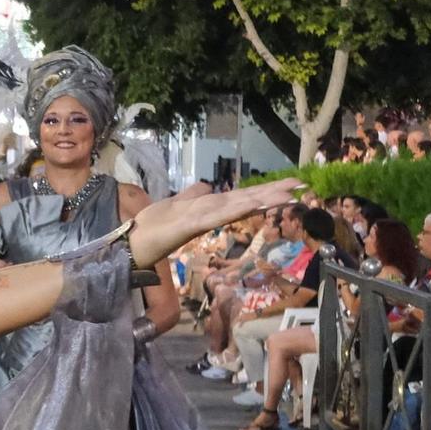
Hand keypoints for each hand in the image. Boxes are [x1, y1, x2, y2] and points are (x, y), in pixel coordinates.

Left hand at [130, 180, 300, 269]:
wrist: (129, 244)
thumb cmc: (152, 230)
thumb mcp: (173, 205)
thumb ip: (191, 195)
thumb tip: (206, 186)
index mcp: (206, 209)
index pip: (239, 197)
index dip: (264, 191)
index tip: (290, 185)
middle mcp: (208, 214)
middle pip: (244, 199)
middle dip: (272, 193)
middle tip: (301, 186)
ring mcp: (200, 219)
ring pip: (235, 205)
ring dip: (261, 199)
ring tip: (287, 194)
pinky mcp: (188, 225)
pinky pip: (215, 216)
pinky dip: (233, 209)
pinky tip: (250, 204)